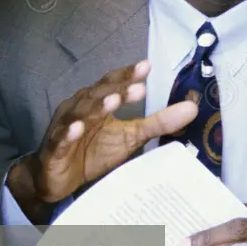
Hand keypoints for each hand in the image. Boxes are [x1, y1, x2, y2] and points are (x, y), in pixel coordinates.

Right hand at [7, 60, 197, 221]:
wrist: (58, 179)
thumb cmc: (94, 152)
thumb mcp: (131, 136)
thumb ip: (158, 121)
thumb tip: (192, 108)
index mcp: (97, 102)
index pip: (114, 83)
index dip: (128, 75)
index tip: (146, 66)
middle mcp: (80, 108)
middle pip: (98, 93)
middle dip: (117, 87)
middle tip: (138, 84)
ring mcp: (65, 127)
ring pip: (80, 113)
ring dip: (96, 106)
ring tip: (113, 100)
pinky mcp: (54, 149)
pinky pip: (61, 139)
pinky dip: (68, 133)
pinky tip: (78, 128)